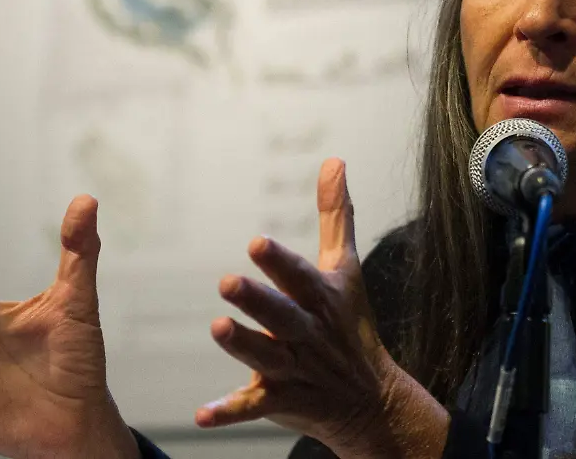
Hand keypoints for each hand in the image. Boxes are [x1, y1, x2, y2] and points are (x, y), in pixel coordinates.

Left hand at [198, 158, 448, 458]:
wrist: (373, 399)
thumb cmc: (351, 325)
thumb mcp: (346, 268)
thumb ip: (336, 215)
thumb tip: (333, 160)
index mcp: (321, 298)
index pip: (299, 276)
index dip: (279, 261)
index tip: (255, 242)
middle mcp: (308, 332)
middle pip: (282, 315)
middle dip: (257, 301)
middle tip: (227, 282)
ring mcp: (297, 368)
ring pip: (267, 357)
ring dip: (243, 346)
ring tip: (218, 328)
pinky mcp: (283, 400)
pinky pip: (255, 406)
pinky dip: (230, 410)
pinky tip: (202, 414)